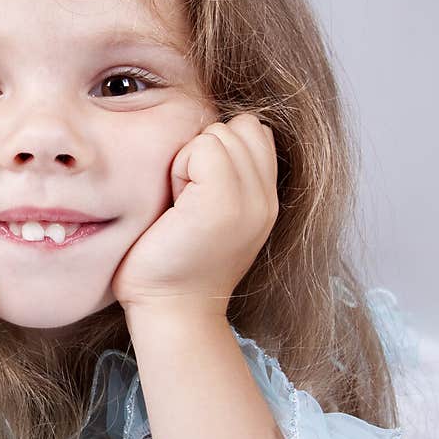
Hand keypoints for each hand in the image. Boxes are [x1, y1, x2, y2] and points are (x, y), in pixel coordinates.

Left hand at [110, 114, 278, 317]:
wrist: (171, 312)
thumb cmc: (172, 266)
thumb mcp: (210, 214)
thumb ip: (224, 175)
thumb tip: (211, 134)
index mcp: (266, 200)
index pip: (254, 132)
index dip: (218, 150)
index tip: (196, 194)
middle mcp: (267, 200)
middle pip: (239, 126)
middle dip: (204, 152)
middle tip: (186, 201)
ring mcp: (251, 201)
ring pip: (220, 133)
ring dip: (189, 160)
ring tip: (181, 206)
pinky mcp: (224, 203)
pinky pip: (202, 147)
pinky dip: (180, 169)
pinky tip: (175, 208)